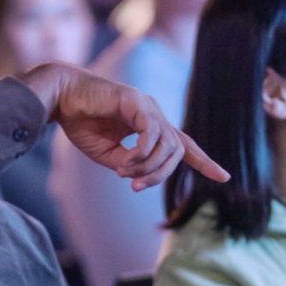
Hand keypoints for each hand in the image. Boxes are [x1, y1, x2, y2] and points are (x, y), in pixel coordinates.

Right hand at [21, 63, 228, 190]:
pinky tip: (126, 161)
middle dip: (161, 175)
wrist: (61, 98)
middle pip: (178, 151)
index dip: (204, 161)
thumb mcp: (108, 154)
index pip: (184, 145)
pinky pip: (152, 132)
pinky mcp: (136, 100)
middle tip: (135, 187)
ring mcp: (147, 106)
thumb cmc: (81, 123)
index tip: (224, 176)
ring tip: (124, 172)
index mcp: (149, 126)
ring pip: (168, 144)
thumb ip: (129, 164)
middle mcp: (153, 114)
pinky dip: (142, 151)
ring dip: (149, 166)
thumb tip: (141, 174)